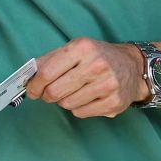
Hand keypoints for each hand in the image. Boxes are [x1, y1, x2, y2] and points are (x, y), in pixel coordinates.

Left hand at [25, 37, 149, 117]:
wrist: (133, 65)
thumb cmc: (98, 56)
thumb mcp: (74, 48)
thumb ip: (49, 59)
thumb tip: (27, 74)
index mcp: (82, 48)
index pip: (47, 72)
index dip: (34, 85)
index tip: (31, 89)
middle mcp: (96, 65)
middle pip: (55, 91)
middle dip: (47, 95)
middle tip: (49, 93)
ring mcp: (107, 84)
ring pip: (67, 104)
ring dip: (64, 100)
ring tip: (73, 91)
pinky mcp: (114, 102)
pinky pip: (81, 112)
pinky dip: (78, 108)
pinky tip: (86, 97)